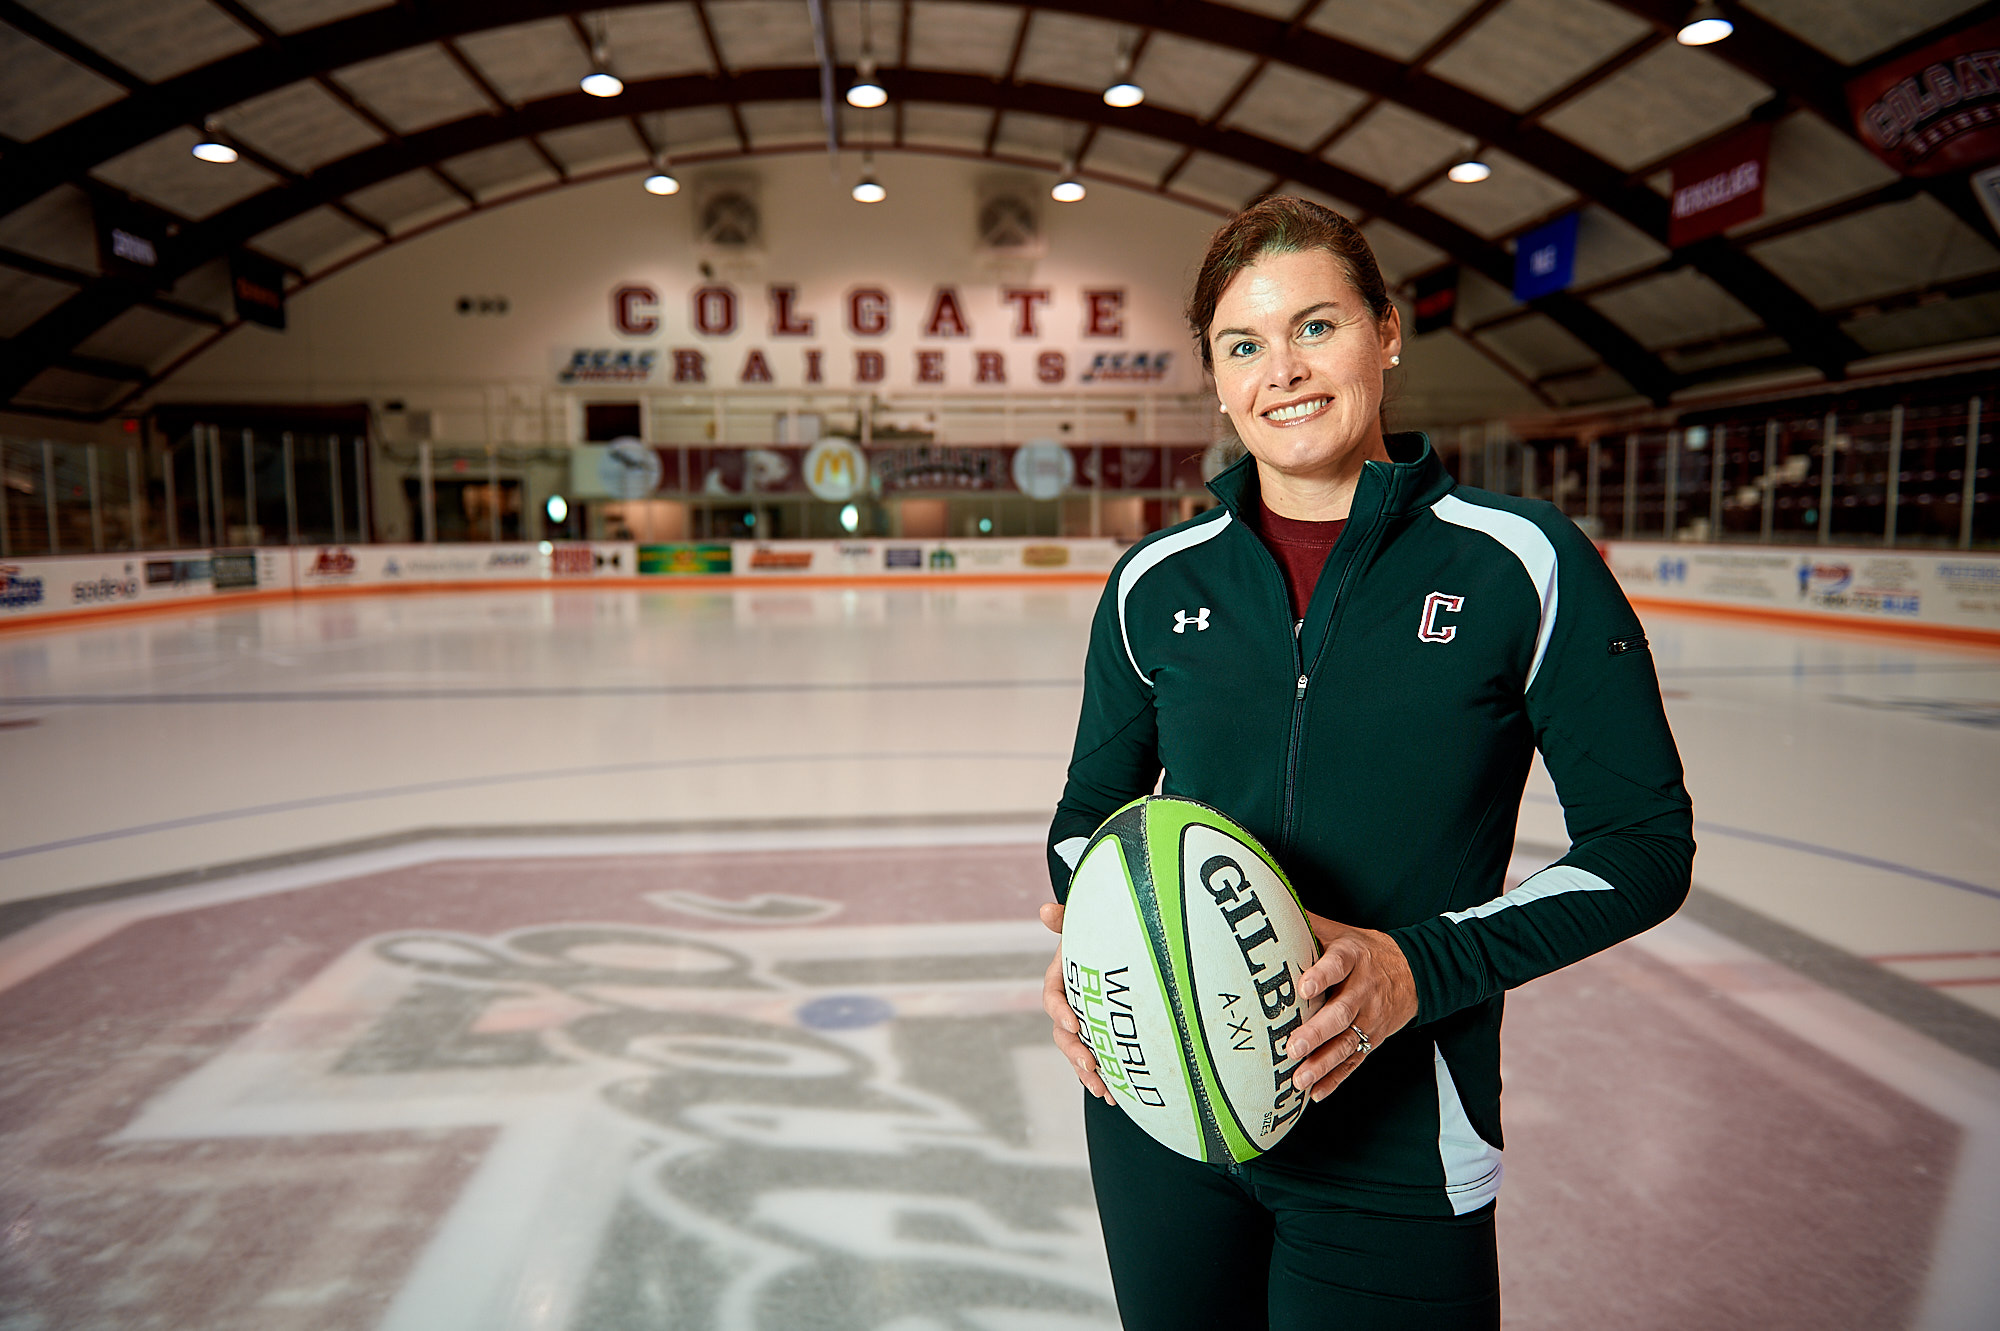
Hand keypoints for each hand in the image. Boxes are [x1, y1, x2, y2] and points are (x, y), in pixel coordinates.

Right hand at [1039, 902, 1114, 1103]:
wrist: (1117, 952)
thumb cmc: (1097, 936)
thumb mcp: (1083, 924)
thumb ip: (1065, 919)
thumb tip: (1046, 910)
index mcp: (1061, 980)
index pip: (1053, 997)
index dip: (1060, 1011)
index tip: (1074, 1022)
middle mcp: (1069, 1005)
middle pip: (1063, 1033)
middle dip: (1074, 1051)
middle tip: (1090, 1063)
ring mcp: (1083, 1024)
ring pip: (1077, 1052)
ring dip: (1086, 1072)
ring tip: (1102, 1088)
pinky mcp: (1097, 1038)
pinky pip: (1094, 1061)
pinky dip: (1101, 1078)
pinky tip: (1114, 1095)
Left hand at [1286, 913, 1417, 1102]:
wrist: (1413, 972)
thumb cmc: (1363, 950)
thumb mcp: (1340, 931)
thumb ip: (1307, 923)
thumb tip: (1268, 904)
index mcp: (1353, 957)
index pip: (1338, 964)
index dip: (1321, 975)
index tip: (1303, 988)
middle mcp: (1363, 990)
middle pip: (1341, 1012)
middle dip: (1316, 1032)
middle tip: (1292, 1047)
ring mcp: (1369, 1018)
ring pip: (1346, 1043)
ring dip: (1322, 1064)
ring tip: (1298, 1079)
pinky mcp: (1372, 1040)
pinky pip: (1354, 1062)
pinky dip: (1335, 1079)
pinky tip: (1315, 1092)